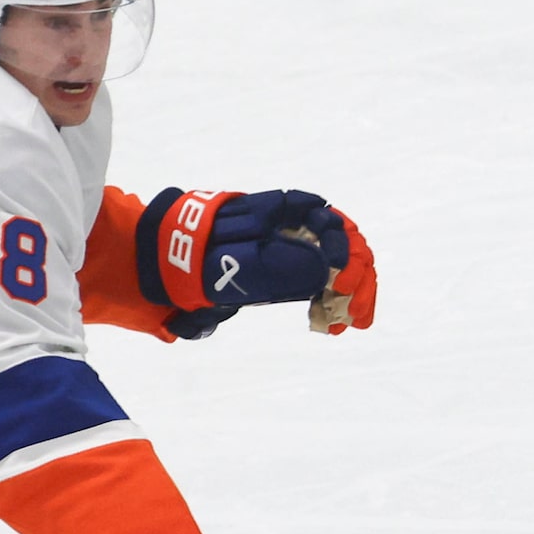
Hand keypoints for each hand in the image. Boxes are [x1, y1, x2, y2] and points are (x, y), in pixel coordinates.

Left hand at [135, 188, 376, 337]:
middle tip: (356, 314)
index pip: (330, 222)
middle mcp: (300, 226)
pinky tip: (334, 323)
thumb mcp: (235, 258)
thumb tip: (320, 275)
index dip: (342, 249)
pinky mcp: (298, 270)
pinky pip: (329, 282)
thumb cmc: (203, 252)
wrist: (175, 261)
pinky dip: (338, 302)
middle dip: (358, 279)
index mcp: (285, 211)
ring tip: (350, 322)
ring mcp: (302, 248)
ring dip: (354, 293)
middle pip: (347, 244)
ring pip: (344, 265)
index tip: (336, 280)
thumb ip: (275, 265)